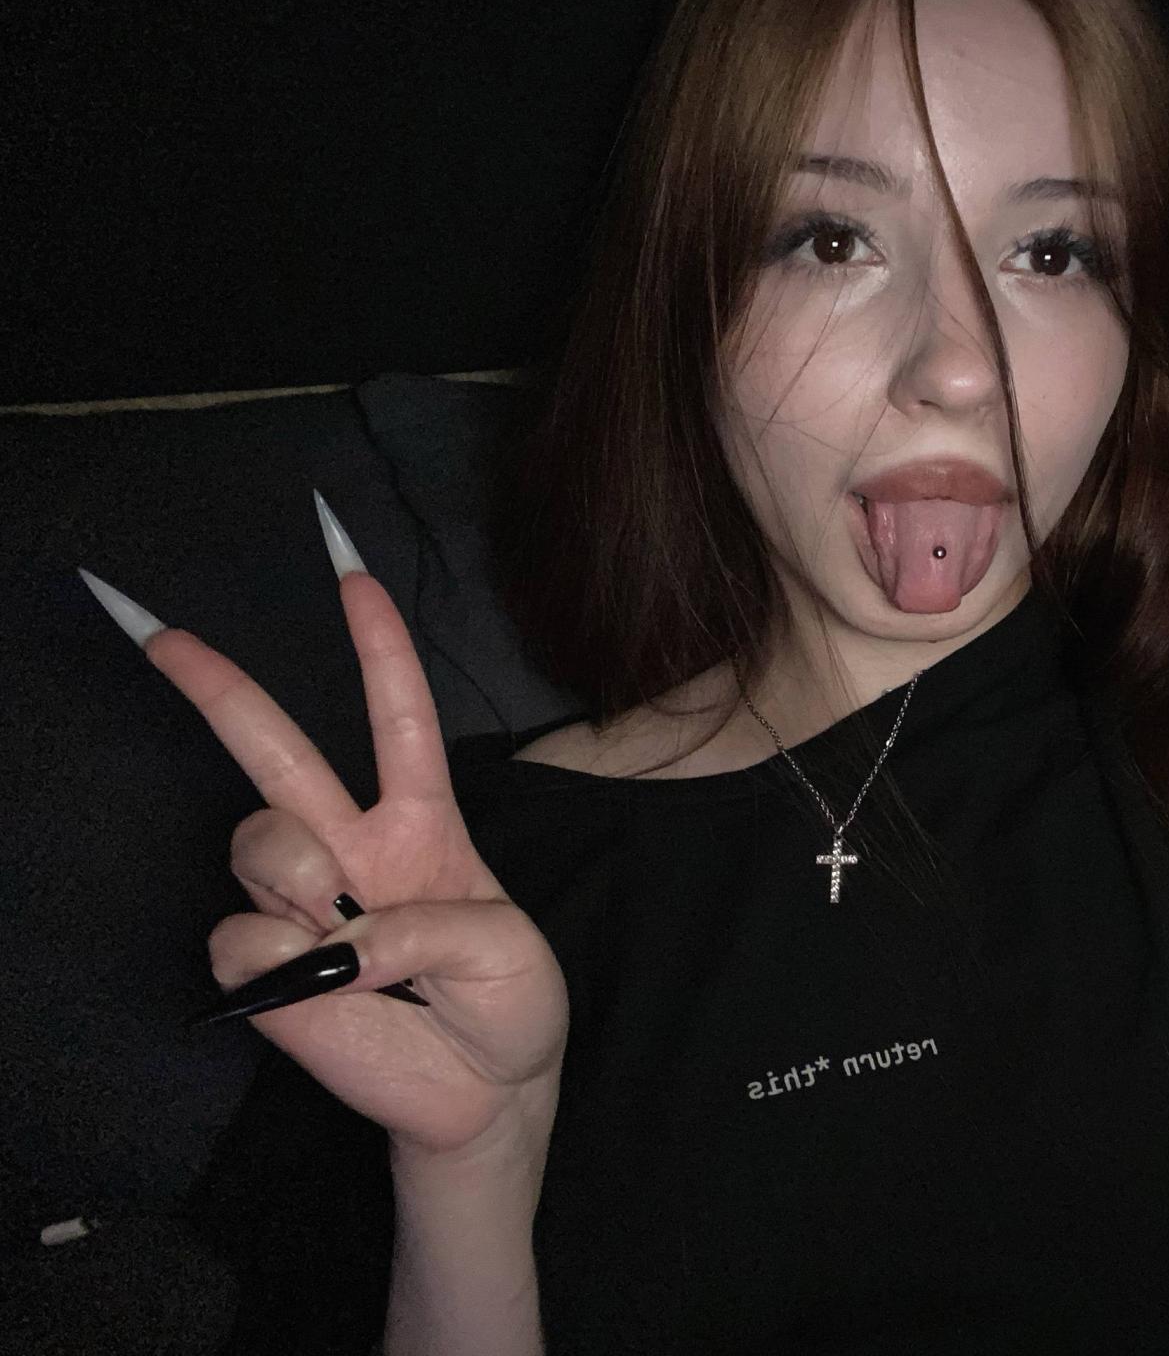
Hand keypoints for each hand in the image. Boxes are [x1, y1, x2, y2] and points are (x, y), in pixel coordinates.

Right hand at [123, 521, 567, 1159]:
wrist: (489, 1094)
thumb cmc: (510, 1005)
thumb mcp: (506, 949)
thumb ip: (429, 926)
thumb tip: (337, 936)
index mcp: (424, 820)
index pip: (397, 715)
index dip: (378, 645)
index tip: (350, 571)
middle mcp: (352, 846)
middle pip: (275, 748)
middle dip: (218, 685)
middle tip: (160, 631)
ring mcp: (304, 903)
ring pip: (255, 837)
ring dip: (299, 875)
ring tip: (349, 935)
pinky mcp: (266, 967)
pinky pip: (240, 933)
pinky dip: (284, 959)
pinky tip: (323, 987)